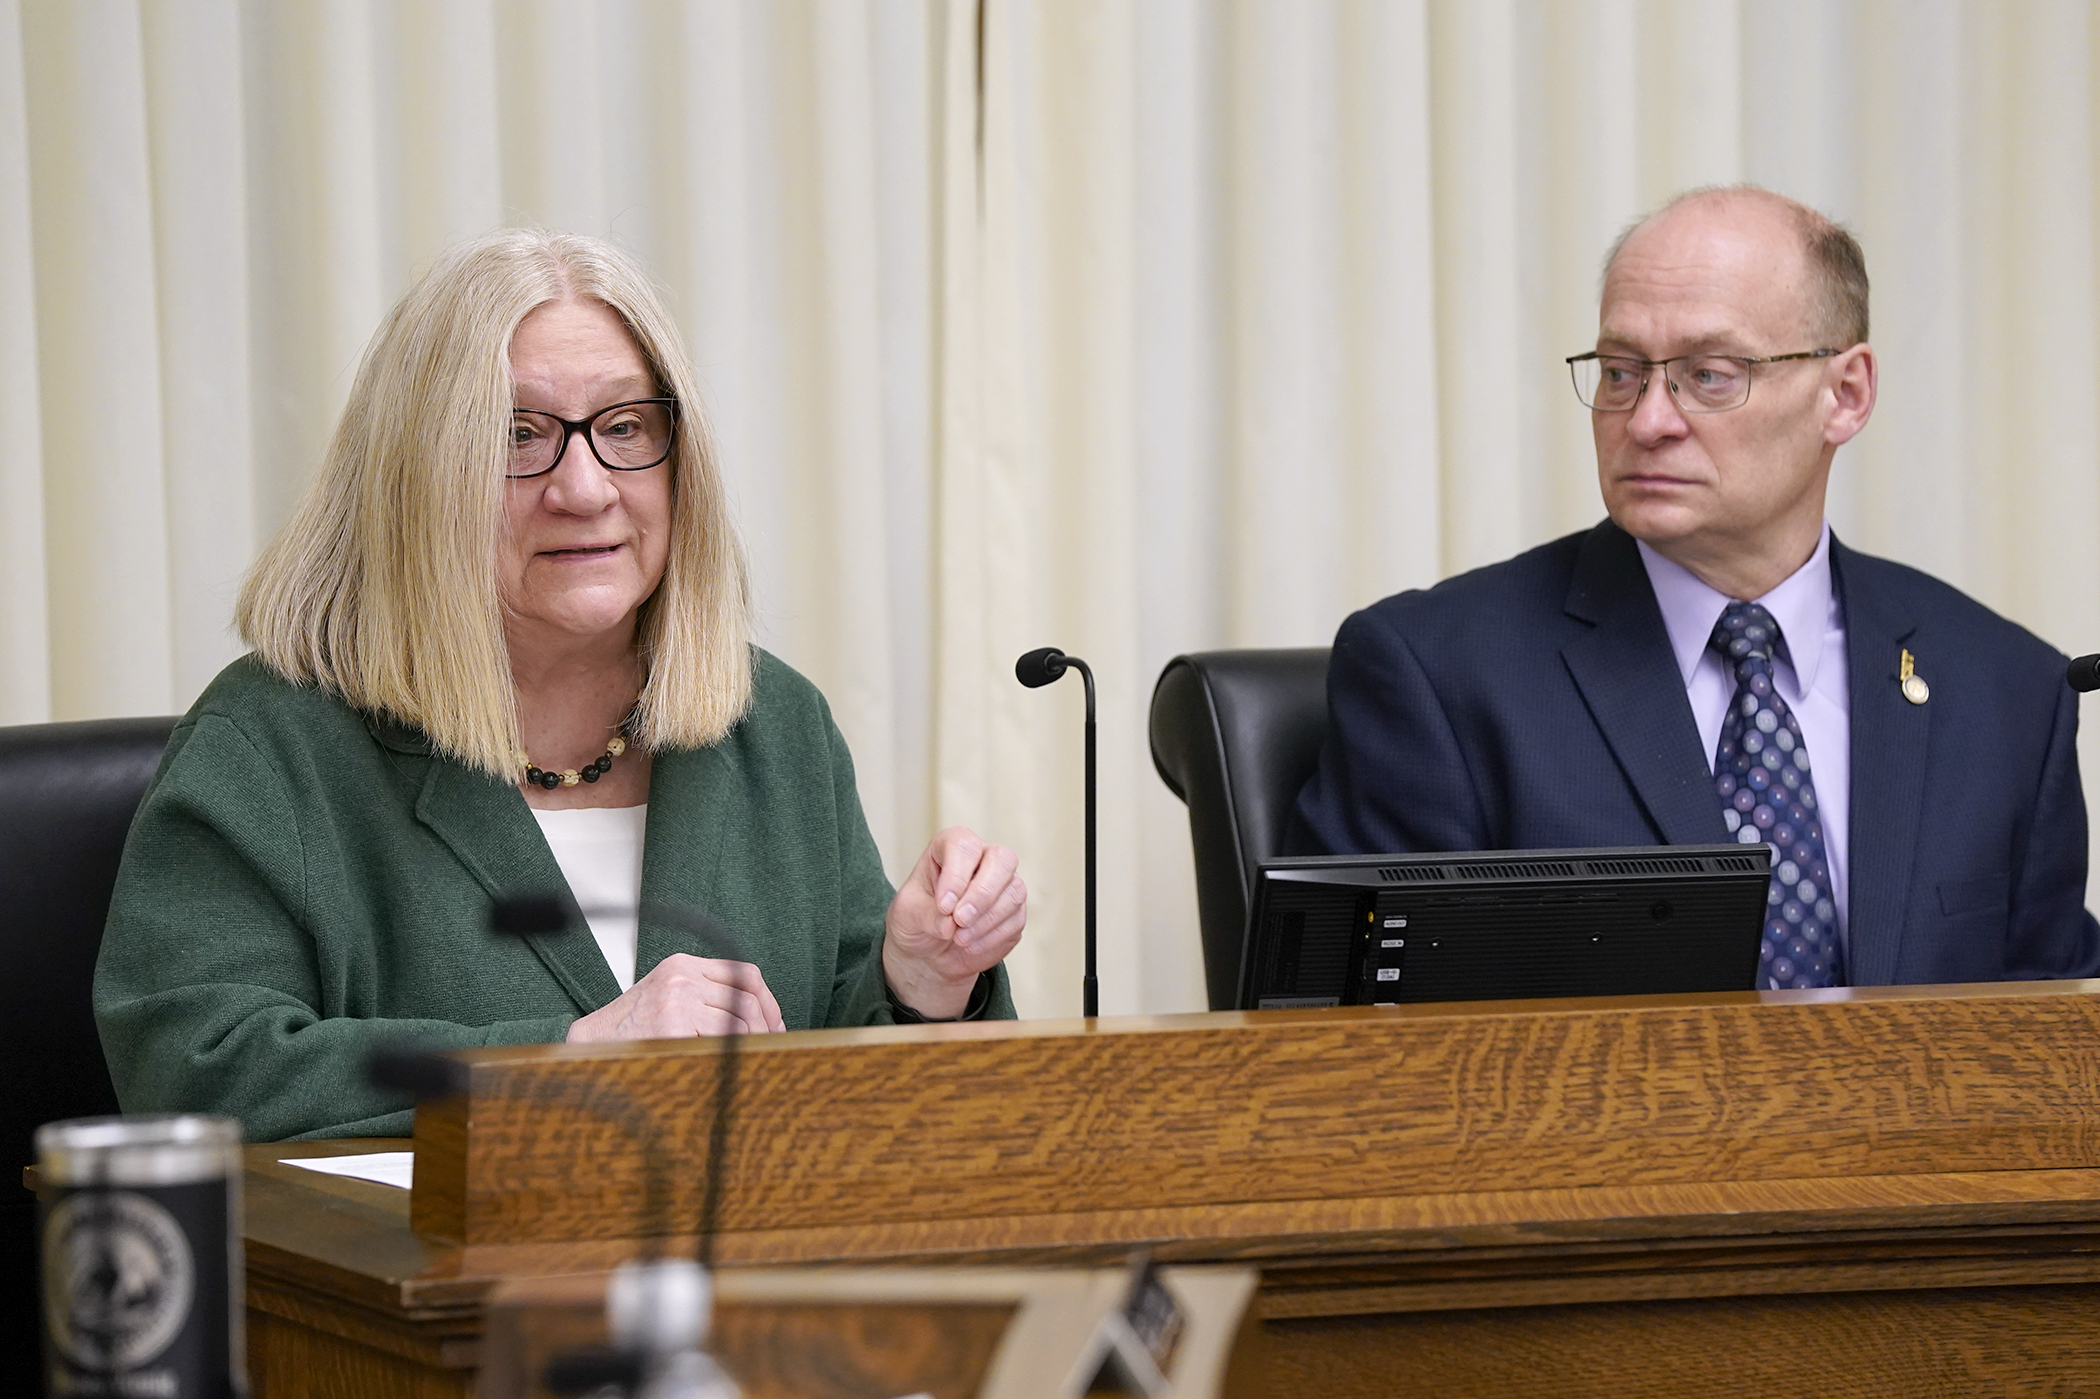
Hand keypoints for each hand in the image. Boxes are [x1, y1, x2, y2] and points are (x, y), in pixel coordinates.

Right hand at [565, 954, 785, 1041]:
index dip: (768, 1001)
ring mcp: (677, 1001)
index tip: (776, 1024)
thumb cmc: (631, 1027)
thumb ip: (706, 994)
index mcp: (683, 964)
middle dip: (765, 1029)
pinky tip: (726, 1069)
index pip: (745, 974)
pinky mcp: (672, 1027)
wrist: (590, 1044)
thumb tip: (758, 1018)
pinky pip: (718, 1045)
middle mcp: (682, 977)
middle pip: (746, 1001)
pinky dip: (728, 1058)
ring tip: (750, 1062)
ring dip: (750, 1047)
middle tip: (771, 1049)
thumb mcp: (668, 994)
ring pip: (737, 1025)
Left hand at [883, 827, 1025, 1017]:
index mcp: (952, 846)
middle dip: (982, 893)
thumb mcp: (907, 914)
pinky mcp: (1014, 913)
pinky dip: (992, 937)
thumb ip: (927, 914)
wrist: (928, 951)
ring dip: (986, 919)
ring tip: (959, 939)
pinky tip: (970, 946)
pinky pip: (1015, 919)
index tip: (944, 906)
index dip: (957, 875)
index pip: (964, 847)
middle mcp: (984, 858)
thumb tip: (951, 923)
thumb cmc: (916, 919)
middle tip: (960, 920)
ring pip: (1014, 891)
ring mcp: (1004, 885)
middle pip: (1002, 859)